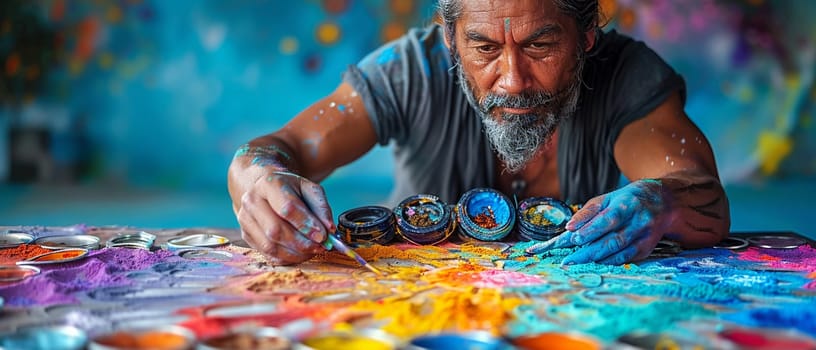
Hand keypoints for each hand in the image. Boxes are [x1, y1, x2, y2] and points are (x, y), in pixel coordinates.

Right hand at [236, 170, 334, 264]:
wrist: (264, 188)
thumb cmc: (290, 188)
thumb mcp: (309, 189)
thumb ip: (321, 207)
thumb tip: (330, 230)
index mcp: (268, 184)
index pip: (287, 208)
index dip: (306, 224)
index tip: (323, 235)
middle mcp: (252, 201)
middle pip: (276, 230)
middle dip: (302, 243)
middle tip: (320, 246)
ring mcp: (246, 220)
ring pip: (270, 246)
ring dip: (296, 253)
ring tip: (313, 250)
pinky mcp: (246, 235)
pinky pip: (268, 254)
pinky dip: (288, 258)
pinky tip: (301, 253)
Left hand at [529, 180, 667, 264]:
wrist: (662, 203)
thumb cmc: (627, 200)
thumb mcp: (606, 199)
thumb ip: (587, 213)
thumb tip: (570, 227)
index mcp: (628, 205)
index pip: (608, 219)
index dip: (591, 230)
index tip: (574, 238)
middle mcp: (639, 222)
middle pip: (613, 241)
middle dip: (588, 252)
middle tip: (568, 260)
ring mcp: (645, 238)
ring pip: (619, 253)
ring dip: (596, 260)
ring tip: (576, 264)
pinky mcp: (646, 249)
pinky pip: (625, 259)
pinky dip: (608, 262)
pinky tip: (594, 264)